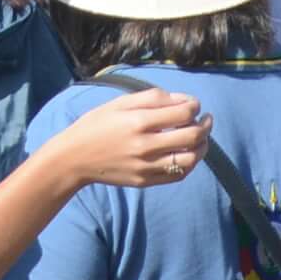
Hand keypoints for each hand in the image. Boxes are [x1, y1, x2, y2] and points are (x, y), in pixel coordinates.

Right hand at [52, 85, 207, 191]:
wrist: (74, 158)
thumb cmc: (96, 125)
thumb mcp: (119, 103)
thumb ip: (152, 98)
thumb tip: (183, 100)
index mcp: (138, 121)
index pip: (183, 113)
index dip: (195, 106)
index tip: (193, 104)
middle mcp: (145, 145)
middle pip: (192, 136)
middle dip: (205, 125)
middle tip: (206, 119)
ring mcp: (146, 166)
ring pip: (190, 159)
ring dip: (203, 147)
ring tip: (202, 138)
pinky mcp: (145, 181)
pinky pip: (177, 175)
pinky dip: (189, 164)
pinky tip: (188, 154)